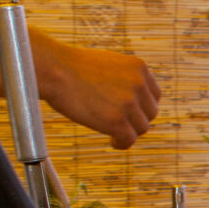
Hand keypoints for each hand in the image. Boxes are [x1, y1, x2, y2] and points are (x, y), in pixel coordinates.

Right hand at [41, 43, 161, 147]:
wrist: (53, 69)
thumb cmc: (72, 66)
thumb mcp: (108, 64)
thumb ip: (124, 78)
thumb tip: (132, 98)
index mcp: (139, 68)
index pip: (154, 95)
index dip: (143, 106)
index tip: (131, 113)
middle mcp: (139, 84)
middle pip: (150, 113)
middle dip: (136, 120)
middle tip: (119, 123)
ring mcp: (129, 103)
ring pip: (141, 128)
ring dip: (128, 132)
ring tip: (113, 133)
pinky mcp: (117, 121)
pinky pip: (129, 140)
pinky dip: (122, 143)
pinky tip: (113, 142)